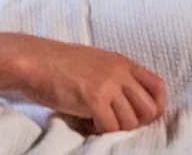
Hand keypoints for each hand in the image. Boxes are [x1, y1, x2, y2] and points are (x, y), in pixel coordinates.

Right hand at [16, 40, 165, 133]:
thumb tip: (132, 103)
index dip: (156, 108)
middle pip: (150, 110)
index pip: (159, 87)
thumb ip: (115, 76)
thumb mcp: (95, 61)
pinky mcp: (94, 98)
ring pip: (131, 123)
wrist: (32, 60)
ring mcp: (107, 84)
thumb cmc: (58, 63)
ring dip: (115, 128)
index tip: (142, 118)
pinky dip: (99, 131)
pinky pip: (110, 127)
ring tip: (96, 121)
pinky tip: (86, 123)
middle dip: (136, 123)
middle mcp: (119, 71)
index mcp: (122, 62)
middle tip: (115, 122)